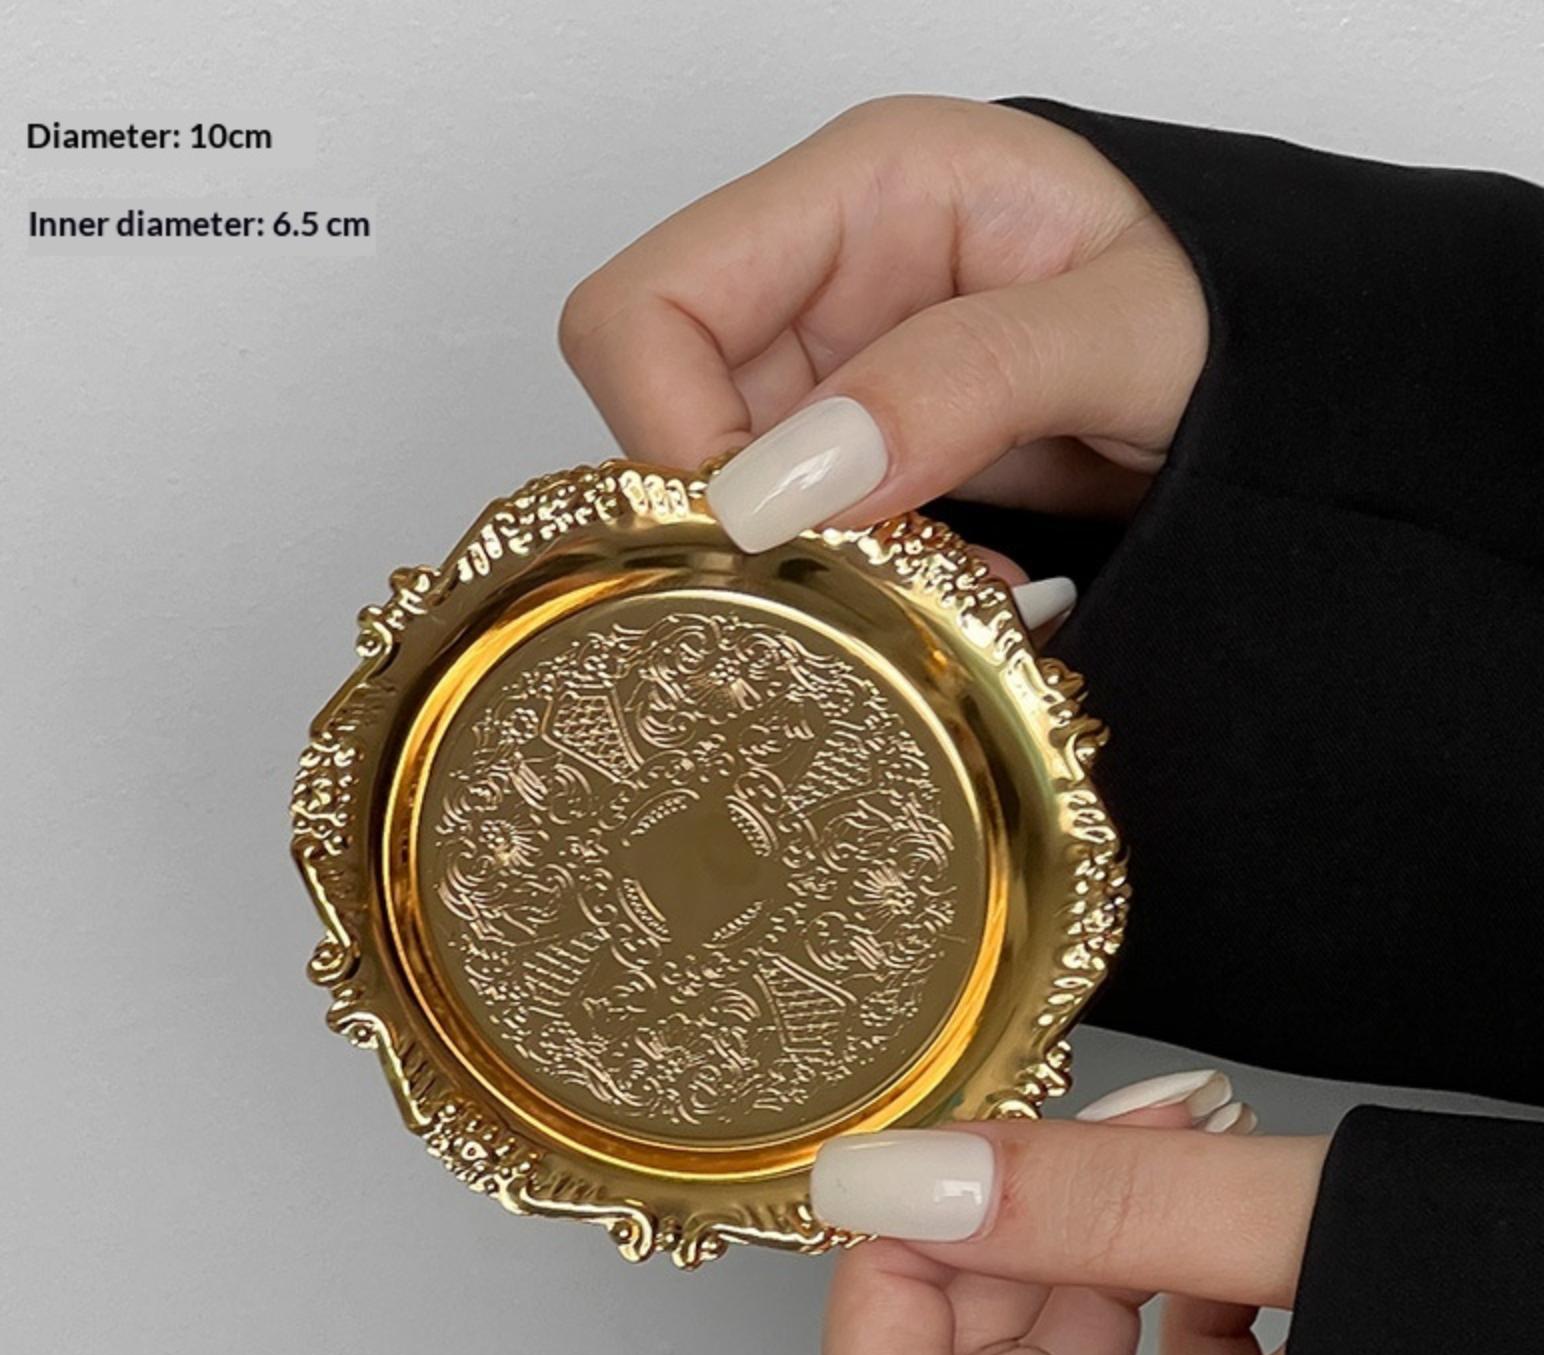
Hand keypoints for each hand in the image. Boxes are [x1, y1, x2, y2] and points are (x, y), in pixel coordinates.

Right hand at [558, 95, 1206, 551]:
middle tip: (867, 575)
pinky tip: (939, 584)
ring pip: (725, 491)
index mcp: (863, 190)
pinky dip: (848, 579)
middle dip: (746, 521)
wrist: (1287, 371)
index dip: (672, 436)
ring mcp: (835, 368)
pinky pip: (797, 531)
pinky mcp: (862, 450)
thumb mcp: (1131, 327)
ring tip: (935, 582)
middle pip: (664, 413)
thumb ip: (967, 378)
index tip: (771, 533)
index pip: (648, 309)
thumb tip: (791, 478)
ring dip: (806, 564)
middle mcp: (820, 276)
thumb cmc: (1236, 305)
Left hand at [809, 1073, 1327, 1354]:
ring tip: (1179, 1143)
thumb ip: (1109, 1202)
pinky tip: (1209, 1218)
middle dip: (997, 1226)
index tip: (942, 1166)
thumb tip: (905, 1176)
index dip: (885, 1279)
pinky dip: (1146, 1276)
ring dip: (1079, 1236)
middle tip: (1098, 1124)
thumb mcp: (1327, 1227)